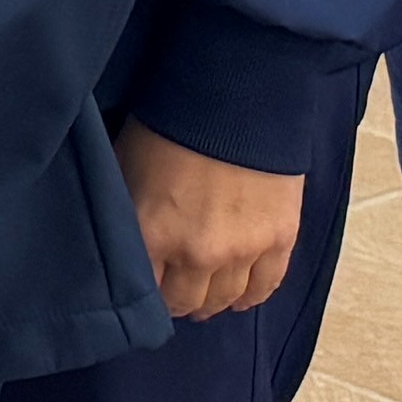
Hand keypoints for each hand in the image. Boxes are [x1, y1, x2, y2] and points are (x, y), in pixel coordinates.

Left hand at [118, 121, 306, 321]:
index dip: (143, 294)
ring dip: (215, 301)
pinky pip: (266, 286)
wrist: (233, 97)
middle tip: (175, 293)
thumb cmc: (166, 126)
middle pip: (187, 304)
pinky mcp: (280, 239)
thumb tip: (122, 245)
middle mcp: (197, 255)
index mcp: (151, 237)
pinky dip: (252, 295)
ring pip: (227, 300)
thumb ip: (126, 217)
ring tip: (207, 294)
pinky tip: (241, 296)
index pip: (144, 295)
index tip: (143, 290)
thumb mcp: (125, 170)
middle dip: (178, 301)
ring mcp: (243, 251)